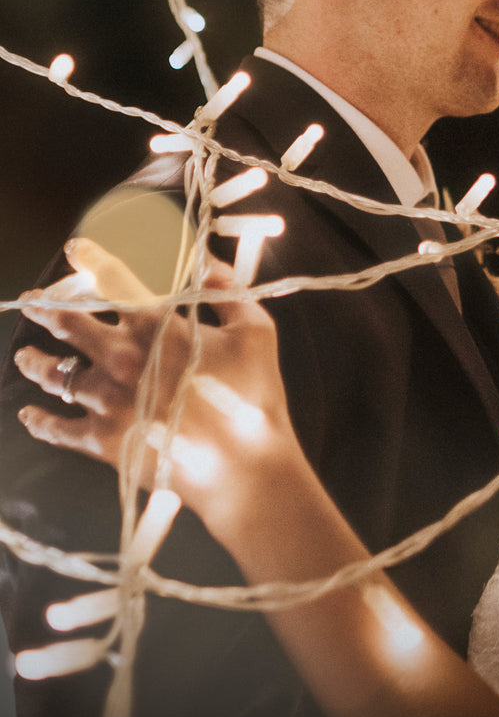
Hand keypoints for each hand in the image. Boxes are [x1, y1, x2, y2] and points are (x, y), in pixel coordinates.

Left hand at [14, 238, 297, 538]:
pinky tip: (30, 415)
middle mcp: (120, 357)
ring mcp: (105, 400)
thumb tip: (207, 262)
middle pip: (68, 321)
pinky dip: (39, 420)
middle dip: (46, 306)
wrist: (241, 466)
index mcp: (156, 325)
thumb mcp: (255, 329)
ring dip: (35, 360)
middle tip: (34, 301)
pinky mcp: (100, 440)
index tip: (75, 249)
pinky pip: (56, 427)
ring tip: (26, 355)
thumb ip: (227, 290)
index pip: (113, 280)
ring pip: (52, 373)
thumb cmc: (254, 394)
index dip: (91, 260)